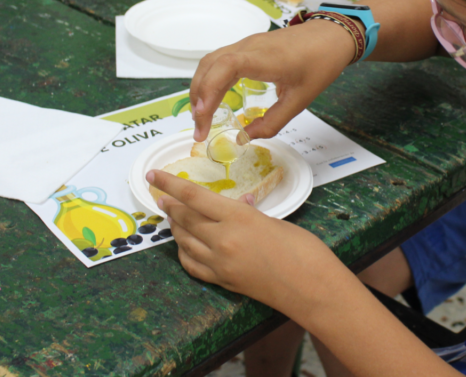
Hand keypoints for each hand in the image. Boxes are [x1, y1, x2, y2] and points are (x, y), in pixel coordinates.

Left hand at [148, 169, 338, 315]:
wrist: (313, 290)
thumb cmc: (304, 250)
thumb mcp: (274, 221)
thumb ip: (249, 214)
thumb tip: (236, 206)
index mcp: (238, 218)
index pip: (193, 197)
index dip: (170, 185)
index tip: (153, 176)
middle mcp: (223, 240)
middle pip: (185, 219)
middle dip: (170, 205)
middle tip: (161, 195)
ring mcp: (220, 264)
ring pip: (184, 241)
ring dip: (175, 227)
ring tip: (171, 216)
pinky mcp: (223, 282)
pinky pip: (192, 264)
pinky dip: (183, 252)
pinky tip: (184, 245)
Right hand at [189, 19, 356, 142]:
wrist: (332, 36)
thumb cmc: (320, 64)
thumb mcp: (300, 100)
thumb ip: (272, 122)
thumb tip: (245, 137)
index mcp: (263, 57)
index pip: (224, 67)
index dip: (208, 90)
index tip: (203, 116)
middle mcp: (248, 46)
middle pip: (209, 66)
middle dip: (199, 98)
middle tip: (200, 129)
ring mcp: (246, 44)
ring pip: (211, 62)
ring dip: (201, 88)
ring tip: (202, 117)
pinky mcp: (248, 46)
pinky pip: (220, 60)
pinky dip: (210, 79)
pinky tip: (213, 98)